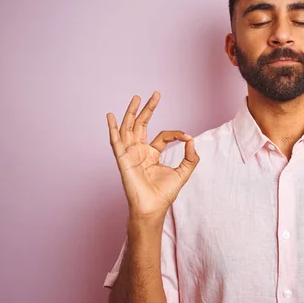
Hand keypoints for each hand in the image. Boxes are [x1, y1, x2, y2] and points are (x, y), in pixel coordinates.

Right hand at [106, 92, 199, 219]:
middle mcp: (139, 152)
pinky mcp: (123, 159)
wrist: (153, 208)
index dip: (175, 134)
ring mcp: (130, 154)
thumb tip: (192, 139)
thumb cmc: (164, 194)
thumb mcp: (183, 172)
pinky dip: (113, 128)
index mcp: (151, 154)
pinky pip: (116, 142)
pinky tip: (111, 116)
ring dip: (132, 113)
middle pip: (142, 125)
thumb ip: (190, 157)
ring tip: (136, 98)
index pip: (162, 135)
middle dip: (148, 109)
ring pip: (129, 128)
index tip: (186, 136)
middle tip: (155, 94)